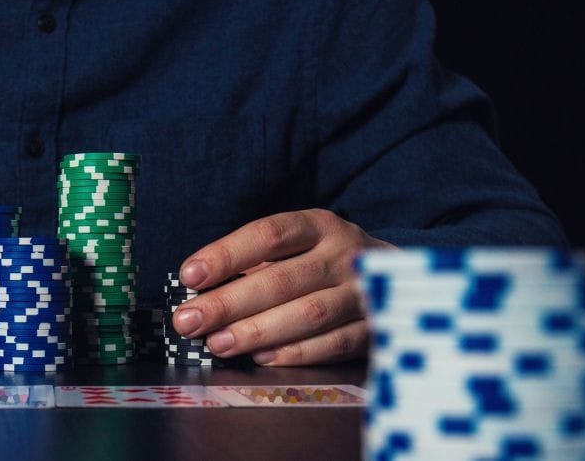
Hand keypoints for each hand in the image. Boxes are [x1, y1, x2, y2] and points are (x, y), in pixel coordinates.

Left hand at [171, 209, 392, 365]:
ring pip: (308, 313)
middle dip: (229, 303)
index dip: (226, 255)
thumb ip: (253, 264)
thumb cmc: (321, 262)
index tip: (189, 276)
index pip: (268, 235)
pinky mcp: (376, 328)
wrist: (396, 278)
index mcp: (318, 226)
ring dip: (257, 331)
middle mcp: (344, 254)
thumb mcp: (295, 248)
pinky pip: (334, 343)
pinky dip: (296, 352)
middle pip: (282, 280)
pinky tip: (261, 358)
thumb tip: (199, 292)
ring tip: (218, 343)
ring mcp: (363, 292)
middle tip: (189, 321)